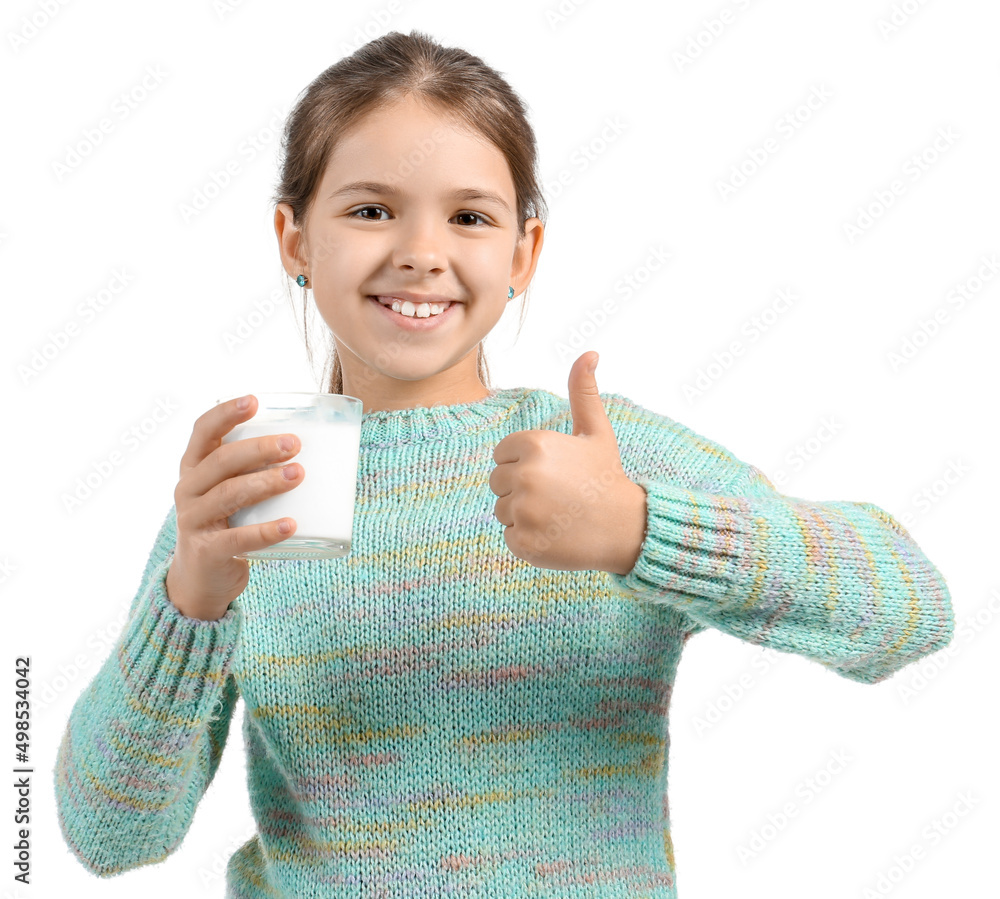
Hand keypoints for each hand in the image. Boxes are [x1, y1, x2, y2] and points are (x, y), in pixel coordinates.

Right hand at [166, 395, 303, 619]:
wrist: (202, 580)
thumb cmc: (227, 523)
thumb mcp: (230, 492)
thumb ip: (254, 470)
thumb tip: (315, 447)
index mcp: (194, 468)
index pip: (203, 431)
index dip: (225, 414)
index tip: (254, 401)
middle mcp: (188, 489)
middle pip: (222, 461)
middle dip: (260, 449)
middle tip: (294, 444)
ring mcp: (194, 521)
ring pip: (230, 495)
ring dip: (267, 482)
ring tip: (298, 475)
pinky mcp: (207, 552)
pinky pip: (238, 539)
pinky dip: (267, 531)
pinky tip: (291, 525)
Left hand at [489, 352, 646, 573]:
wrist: (627, 528)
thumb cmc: (606, 477)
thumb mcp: (596, 431)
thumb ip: (583, 392)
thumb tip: (589, 352)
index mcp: (535, 444)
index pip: (502, 455)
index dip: (526, 465)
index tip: (555, 474)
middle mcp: (526, 475)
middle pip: (497, 482)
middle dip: (522, 490)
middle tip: (557, 496)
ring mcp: (524, 510)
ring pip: (502, 510)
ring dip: (524, 516)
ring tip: (558, 515)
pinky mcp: (523, 542)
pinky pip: (509, 537)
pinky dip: (529, 539)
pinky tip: (555, 534)